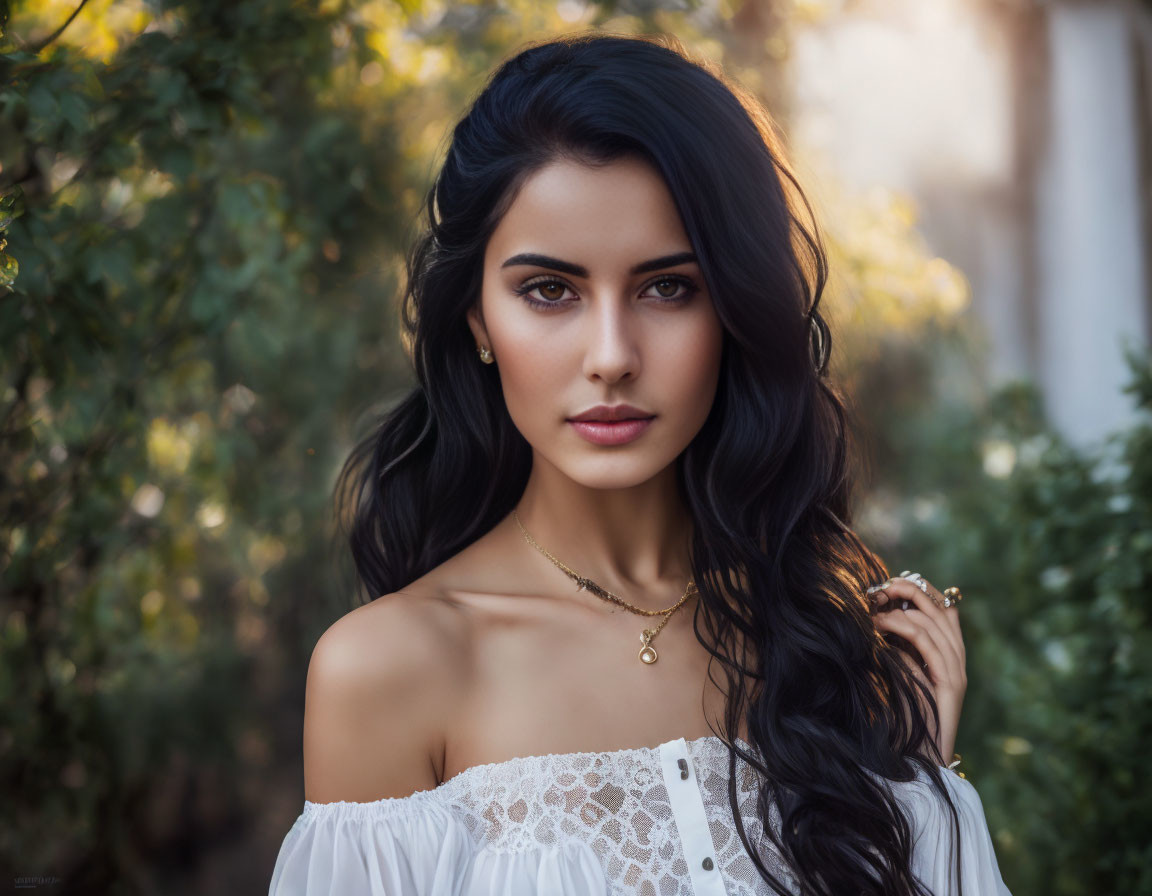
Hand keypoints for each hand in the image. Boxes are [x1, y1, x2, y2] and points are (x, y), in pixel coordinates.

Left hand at [868, 573, 966, 763]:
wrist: (919, 757)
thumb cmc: (904, 717)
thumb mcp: (898, 672)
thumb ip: (898, 647)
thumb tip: (880, 615)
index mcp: (948, 653)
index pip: (944, 607)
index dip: (919, 588)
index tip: (888, 583)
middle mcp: (957, 658)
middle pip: (940, 607)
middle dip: (908, 590)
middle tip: (879, 588)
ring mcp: (957, 671)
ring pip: (933, 623)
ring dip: (899, 611)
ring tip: (872, 610)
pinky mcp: (952, 686)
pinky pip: (929, 647)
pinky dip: (904, 630)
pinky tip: (880, 628)